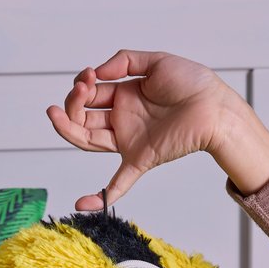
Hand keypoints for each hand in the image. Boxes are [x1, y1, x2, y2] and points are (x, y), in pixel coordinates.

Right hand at [48, 50, 236, 209]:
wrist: (213, 106)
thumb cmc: (192, 83)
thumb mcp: (155, 61)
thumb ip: (124, 61)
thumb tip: (97, 73)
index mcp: (124, 96)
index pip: (91, 94)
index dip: (82, 86)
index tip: (88, 75)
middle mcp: (123, 119)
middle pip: (83, 118)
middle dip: (72, 104)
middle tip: (77, 92)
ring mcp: (130, 141)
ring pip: (89, 141)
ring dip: (69, 128)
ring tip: (55, 114)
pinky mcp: (141, 159)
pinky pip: (118, 183)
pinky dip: (101, 197)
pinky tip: (82, 206)